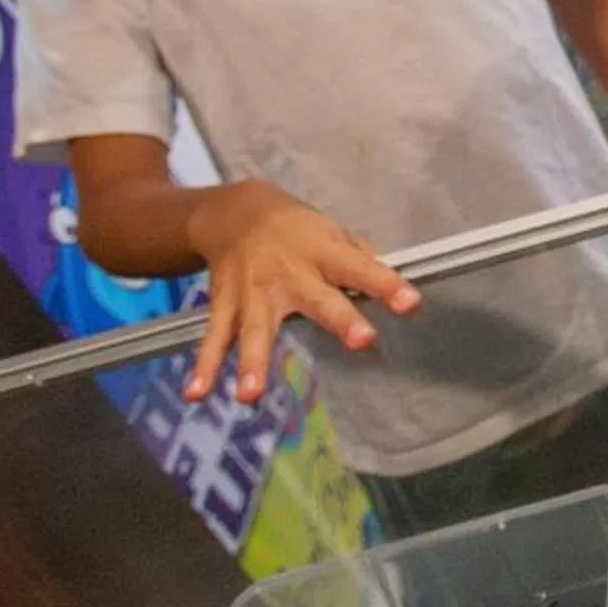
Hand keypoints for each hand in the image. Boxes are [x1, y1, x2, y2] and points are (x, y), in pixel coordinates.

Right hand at [182, 182, 419, 406]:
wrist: (234, 212)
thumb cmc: (295, 228)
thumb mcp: (333, 232)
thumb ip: (363, 259)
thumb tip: (395, 284)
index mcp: (325, 253)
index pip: (362, 269)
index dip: (388, 285)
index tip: (411, 303)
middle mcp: (291, 274)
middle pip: (319, 300)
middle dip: (341, 320)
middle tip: (362, 340)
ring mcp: (255, 293)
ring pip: (255, 329)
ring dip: (252, 362)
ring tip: (250, 394)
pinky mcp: (226, 305)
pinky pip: (215, 338)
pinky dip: (204, 366)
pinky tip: (196, 393)